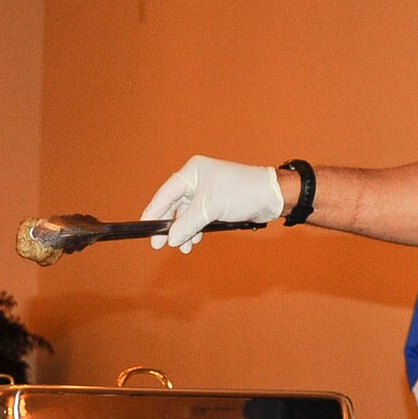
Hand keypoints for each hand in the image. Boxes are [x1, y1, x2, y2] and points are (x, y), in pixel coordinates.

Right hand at [141, 156, 283, 251]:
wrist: (271, 196)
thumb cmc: (242, 192)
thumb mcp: (210, 208)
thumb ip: (187, 224)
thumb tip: (171, 238)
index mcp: (192, 172)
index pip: (165, 194)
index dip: (154, 212)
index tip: (146, 228)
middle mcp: (197, 180)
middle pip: (174, 206)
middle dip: (169, 226)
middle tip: (159, 244)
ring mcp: (207, 192)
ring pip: (187, 215)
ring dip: (184, 231)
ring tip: (184, 246)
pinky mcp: (216, 203)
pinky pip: (198, 218)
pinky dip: (195, 229)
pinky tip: (195, 240)